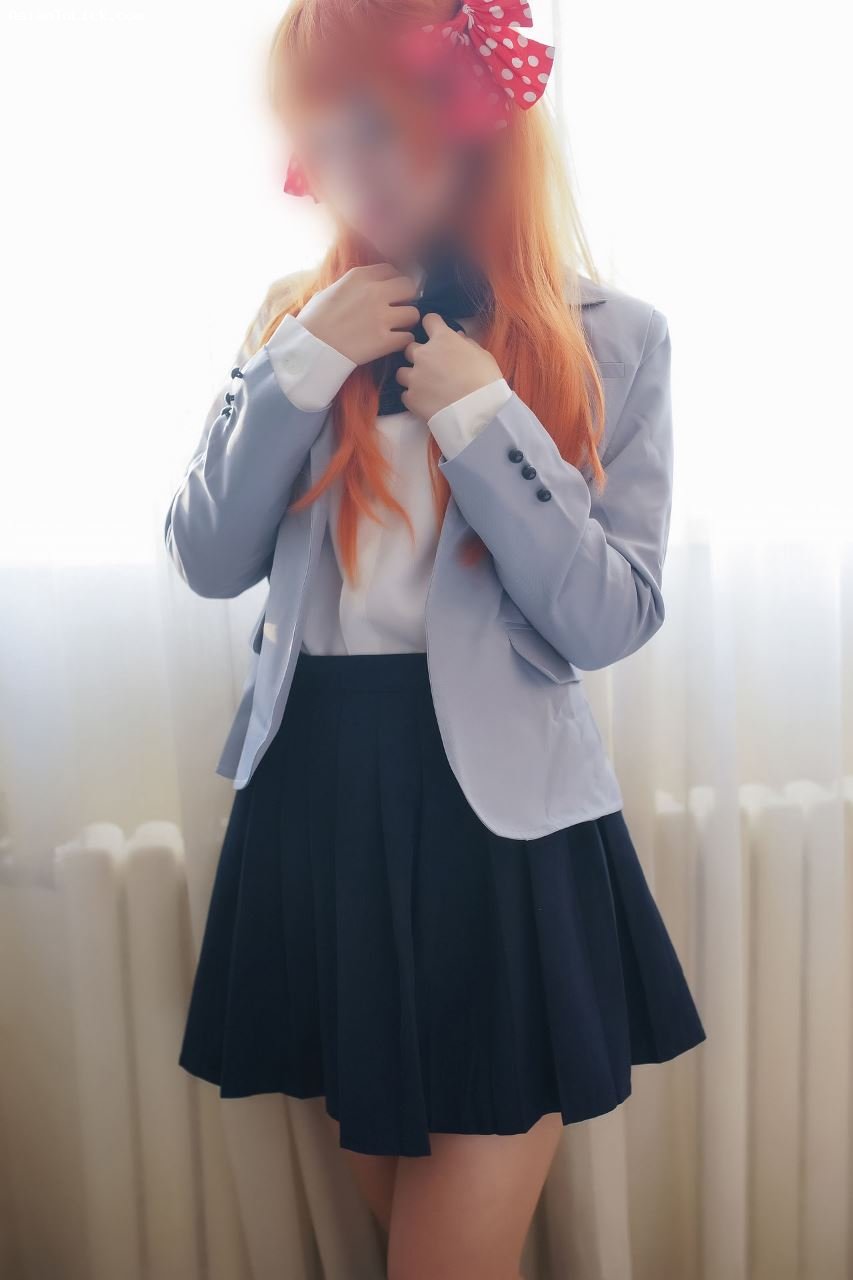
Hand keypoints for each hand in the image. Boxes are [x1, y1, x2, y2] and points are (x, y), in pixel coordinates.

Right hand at [296, 264, 419, 364]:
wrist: (309, 348)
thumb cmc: (313, 321)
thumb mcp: (328, 291)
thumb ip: (350, 286)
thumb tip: (359, 288)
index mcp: (360, 277)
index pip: (390, 270)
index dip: (393, 282)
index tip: (391, 292)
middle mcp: (374, 292)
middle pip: (409, 288)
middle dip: (406, 299)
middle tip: (398, 310)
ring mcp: (381, 317)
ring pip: (413, 314)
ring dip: (407, 322)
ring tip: (396, 329)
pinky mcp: (384, 341)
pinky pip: (408, 338)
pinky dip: (403, 342)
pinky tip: (392, 343)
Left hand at [395, 314, 502, 420]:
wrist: (477, 411)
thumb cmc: (485, 380)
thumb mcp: (483, 356)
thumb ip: (468, 344)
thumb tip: (459, 338)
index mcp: (442, 339)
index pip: (429, 320)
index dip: (432, 325)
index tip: (435, 331)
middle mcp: (423, 354)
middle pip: (409, 348)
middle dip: (417, 354)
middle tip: (430, 365)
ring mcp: (414, 376)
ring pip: (401, 372)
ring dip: (411, 376)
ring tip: (423, 386)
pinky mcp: (410, 398)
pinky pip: (405, 395)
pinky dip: (412, 397)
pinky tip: (424, 402)